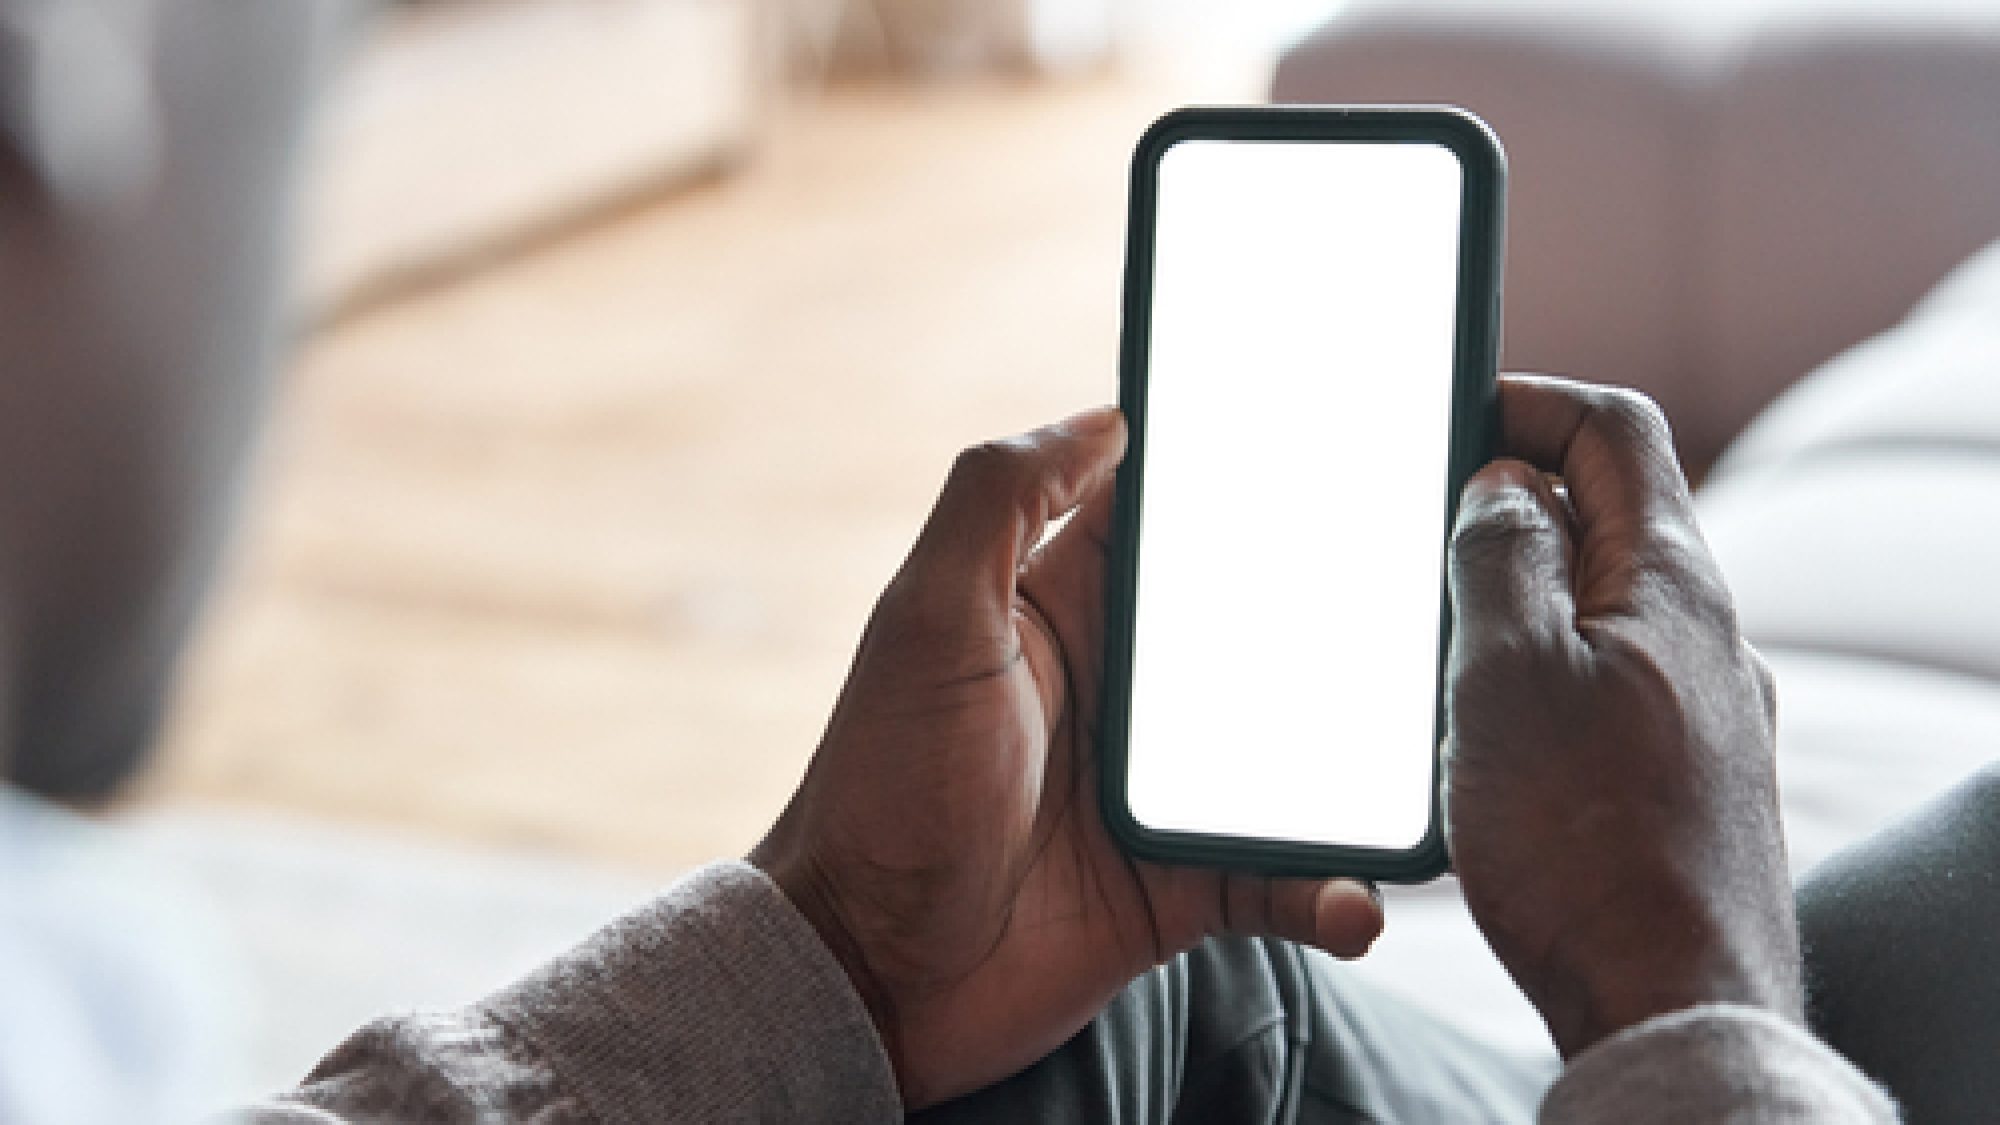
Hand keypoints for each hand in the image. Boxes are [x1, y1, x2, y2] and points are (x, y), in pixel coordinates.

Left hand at [750, 408, 1383, 1108]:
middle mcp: (1125, 692)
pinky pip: (1280, 880)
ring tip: (1434, 754)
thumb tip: (1108, 413)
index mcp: (1067, 609)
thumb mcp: (927, 621)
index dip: (1248, 476)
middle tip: (1442, 593)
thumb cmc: (882, 786)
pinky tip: (1361, 900)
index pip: (1173, 520)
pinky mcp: (1180, 888)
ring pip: (1296, 755)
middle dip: (1344, 612)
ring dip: (1360, 760)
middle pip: (1260, 632)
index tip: (1349, 435)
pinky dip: (1328, 891)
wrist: (866, 972)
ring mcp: (1161, 791)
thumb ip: (998, 501)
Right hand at [1444, 375, 1799, 1058]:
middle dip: (1503, 509)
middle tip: (1412, 540)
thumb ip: (1499, 557)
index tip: (1446, 420)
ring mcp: (1698, 708)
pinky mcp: (1678, 774)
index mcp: (1669, 582)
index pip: (1616, 429)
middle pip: (1604, 516)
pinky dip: (1536, 674)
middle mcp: (1701, 635)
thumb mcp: (1508, 672)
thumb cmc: (1585, 842)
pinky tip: (1478, 731)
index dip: (1528, 401)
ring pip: (1595, 607)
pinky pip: (1602, 684)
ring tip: (1429, 644)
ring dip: (1512, 601)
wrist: (1669, 1002)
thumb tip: (1501, 485)